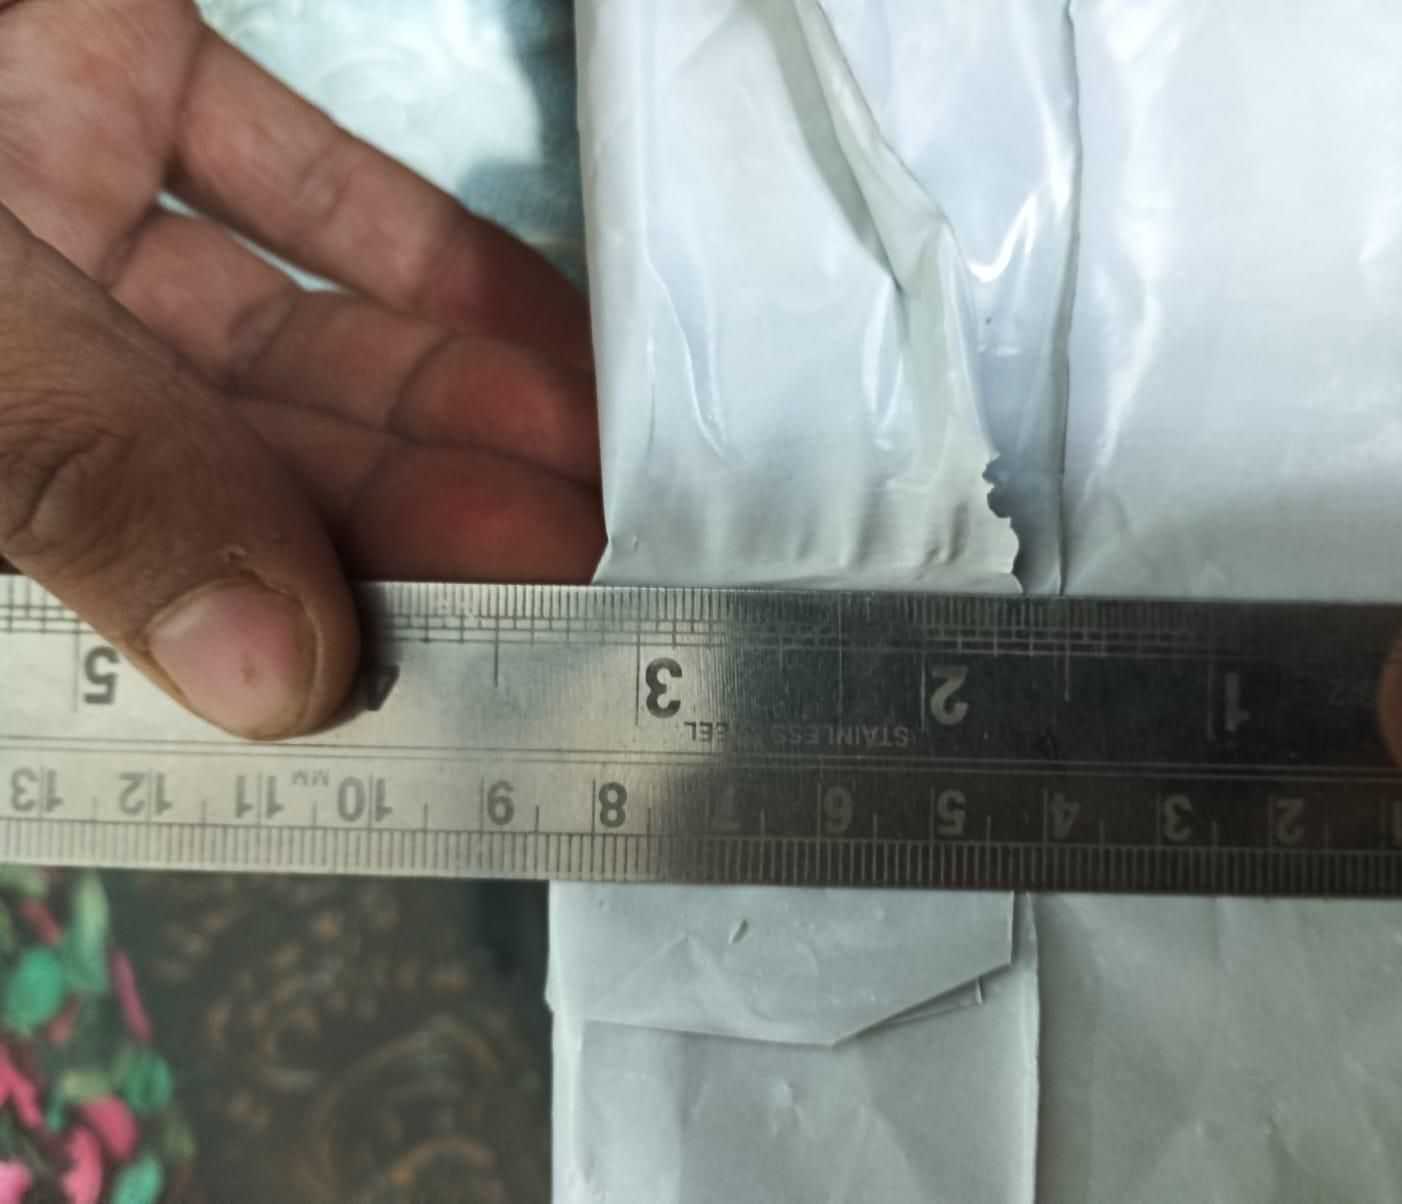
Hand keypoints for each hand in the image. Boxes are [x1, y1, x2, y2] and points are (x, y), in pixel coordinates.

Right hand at [0, 0, 602, 738]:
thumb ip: (88, 473)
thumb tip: (266, 677)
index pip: (143, 557)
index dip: (329, 602)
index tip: (506, 620)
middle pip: (241, 454)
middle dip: (428, 501)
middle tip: (597, 538)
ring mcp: (40, 190)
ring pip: (287, 331)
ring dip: (447, 391)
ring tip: (595, 445)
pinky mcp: (105, 62)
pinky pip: (288, 183)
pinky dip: (417, 253)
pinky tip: (529, 328)